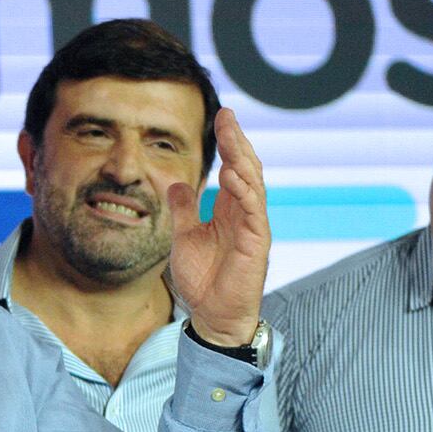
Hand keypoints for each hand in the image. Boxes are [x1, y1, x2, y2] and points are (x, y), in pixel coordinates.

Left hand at [167, 107, 270, 346]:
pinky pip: (254, 212)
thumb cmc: (203, 280)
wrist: (212, 316)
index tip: (220, 116)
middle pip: (245, 168)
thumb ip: (184, 210)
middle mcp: (244, 213)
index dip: (227, 142)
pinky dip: (244, 192)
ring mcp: (253, 226)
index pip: (232, 167)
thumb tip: (176, 183)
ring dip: (242, 159)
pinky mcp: (256, 243)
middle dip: (236, 141)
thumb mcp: (184, 237)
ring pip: (253, 184)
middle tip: (226, 115)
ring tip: (230, 137)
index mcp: (228, 209)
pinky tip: (233, 175)